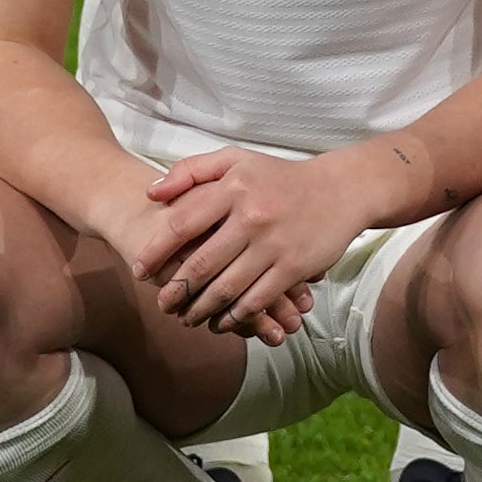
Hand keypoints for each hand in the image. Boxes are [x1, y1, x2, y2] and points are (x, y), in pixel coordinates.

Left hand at [134, 147, 378, 340]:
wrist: (341, 189)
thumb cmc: (280, 176)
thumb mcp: (236, 160)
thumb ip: (191, 171)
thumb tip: (150, 194)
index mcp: (233, 186)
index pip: (181, 224)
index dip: (155, 252)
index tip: (140, 271)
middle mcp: (252, 215)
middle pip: (200, 264)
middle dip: (175, 291)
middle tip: (161, 305)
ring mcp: (274, 244)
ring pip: (226, 288)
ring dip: (200, 309)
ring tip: (186, 317)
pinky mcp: (294, 268)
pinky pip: (256, 300)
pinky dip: (234, 317)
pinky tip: (222, 322)